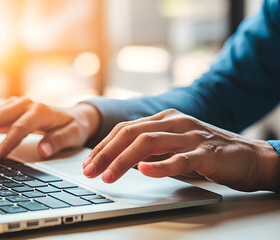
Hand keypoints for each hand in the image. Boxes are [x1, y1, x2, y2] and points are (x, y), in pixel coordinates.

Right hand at [0, 97, 100, 162]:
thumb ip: (59, 141)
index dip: (5, 144)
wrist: (73, 115)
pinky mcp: (5, 108)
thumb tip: (43, 150)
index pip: (19, 127)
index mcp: (40, 110)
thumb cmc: (73, 126)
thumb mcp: (73, 134)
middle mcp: (24, 104)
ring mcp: (13, 104)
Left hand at [82, 109, 279, 191]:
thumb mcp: (172, 146)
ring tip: (108, 176)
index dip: (103, 146)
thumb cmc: (205, 152)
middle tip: (90, 171)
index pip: (125, 129)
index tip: (88, 163)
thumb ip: (149, 148)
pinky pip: (179, 158)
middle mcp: (174, 122)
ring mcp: (190, 135)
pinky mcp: (206, 152)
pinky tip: (144, 171)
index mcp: (164, 119)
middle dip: (106, 153)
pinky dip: (159, 165)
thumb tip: (118, 158)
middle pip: (131, 133)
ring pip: (149, 142)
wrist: (247, 156)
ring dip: (124, 160)